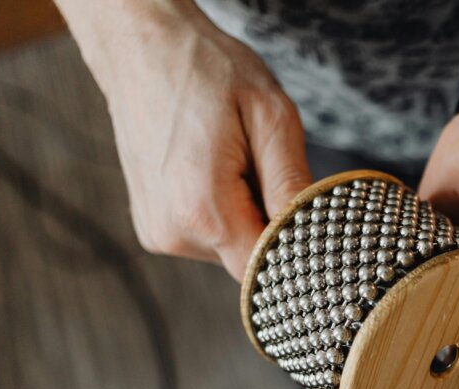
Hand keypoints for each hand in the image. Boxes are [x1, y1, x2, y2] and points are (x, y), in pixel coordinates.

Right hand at [91, 1, 310, 278]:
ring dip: (248, 216)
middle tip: (267, 168)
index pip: (267, 269)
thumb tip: (316, 236)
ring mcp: (159, 233)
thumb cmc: (208, 71)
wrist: (142, 48)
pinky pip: (210, 237)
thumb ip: (292, 185)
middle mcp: (172, 232)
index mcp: (201, 210)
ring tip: (236, 162)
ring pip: (231, 248)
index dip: (296, 251)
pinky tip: (217, 170)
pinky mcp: (154, 228)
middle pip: (250, 260)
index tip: (309, 218)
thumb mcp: (271, 117)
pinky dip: (226, 212)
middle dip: (271, 224)